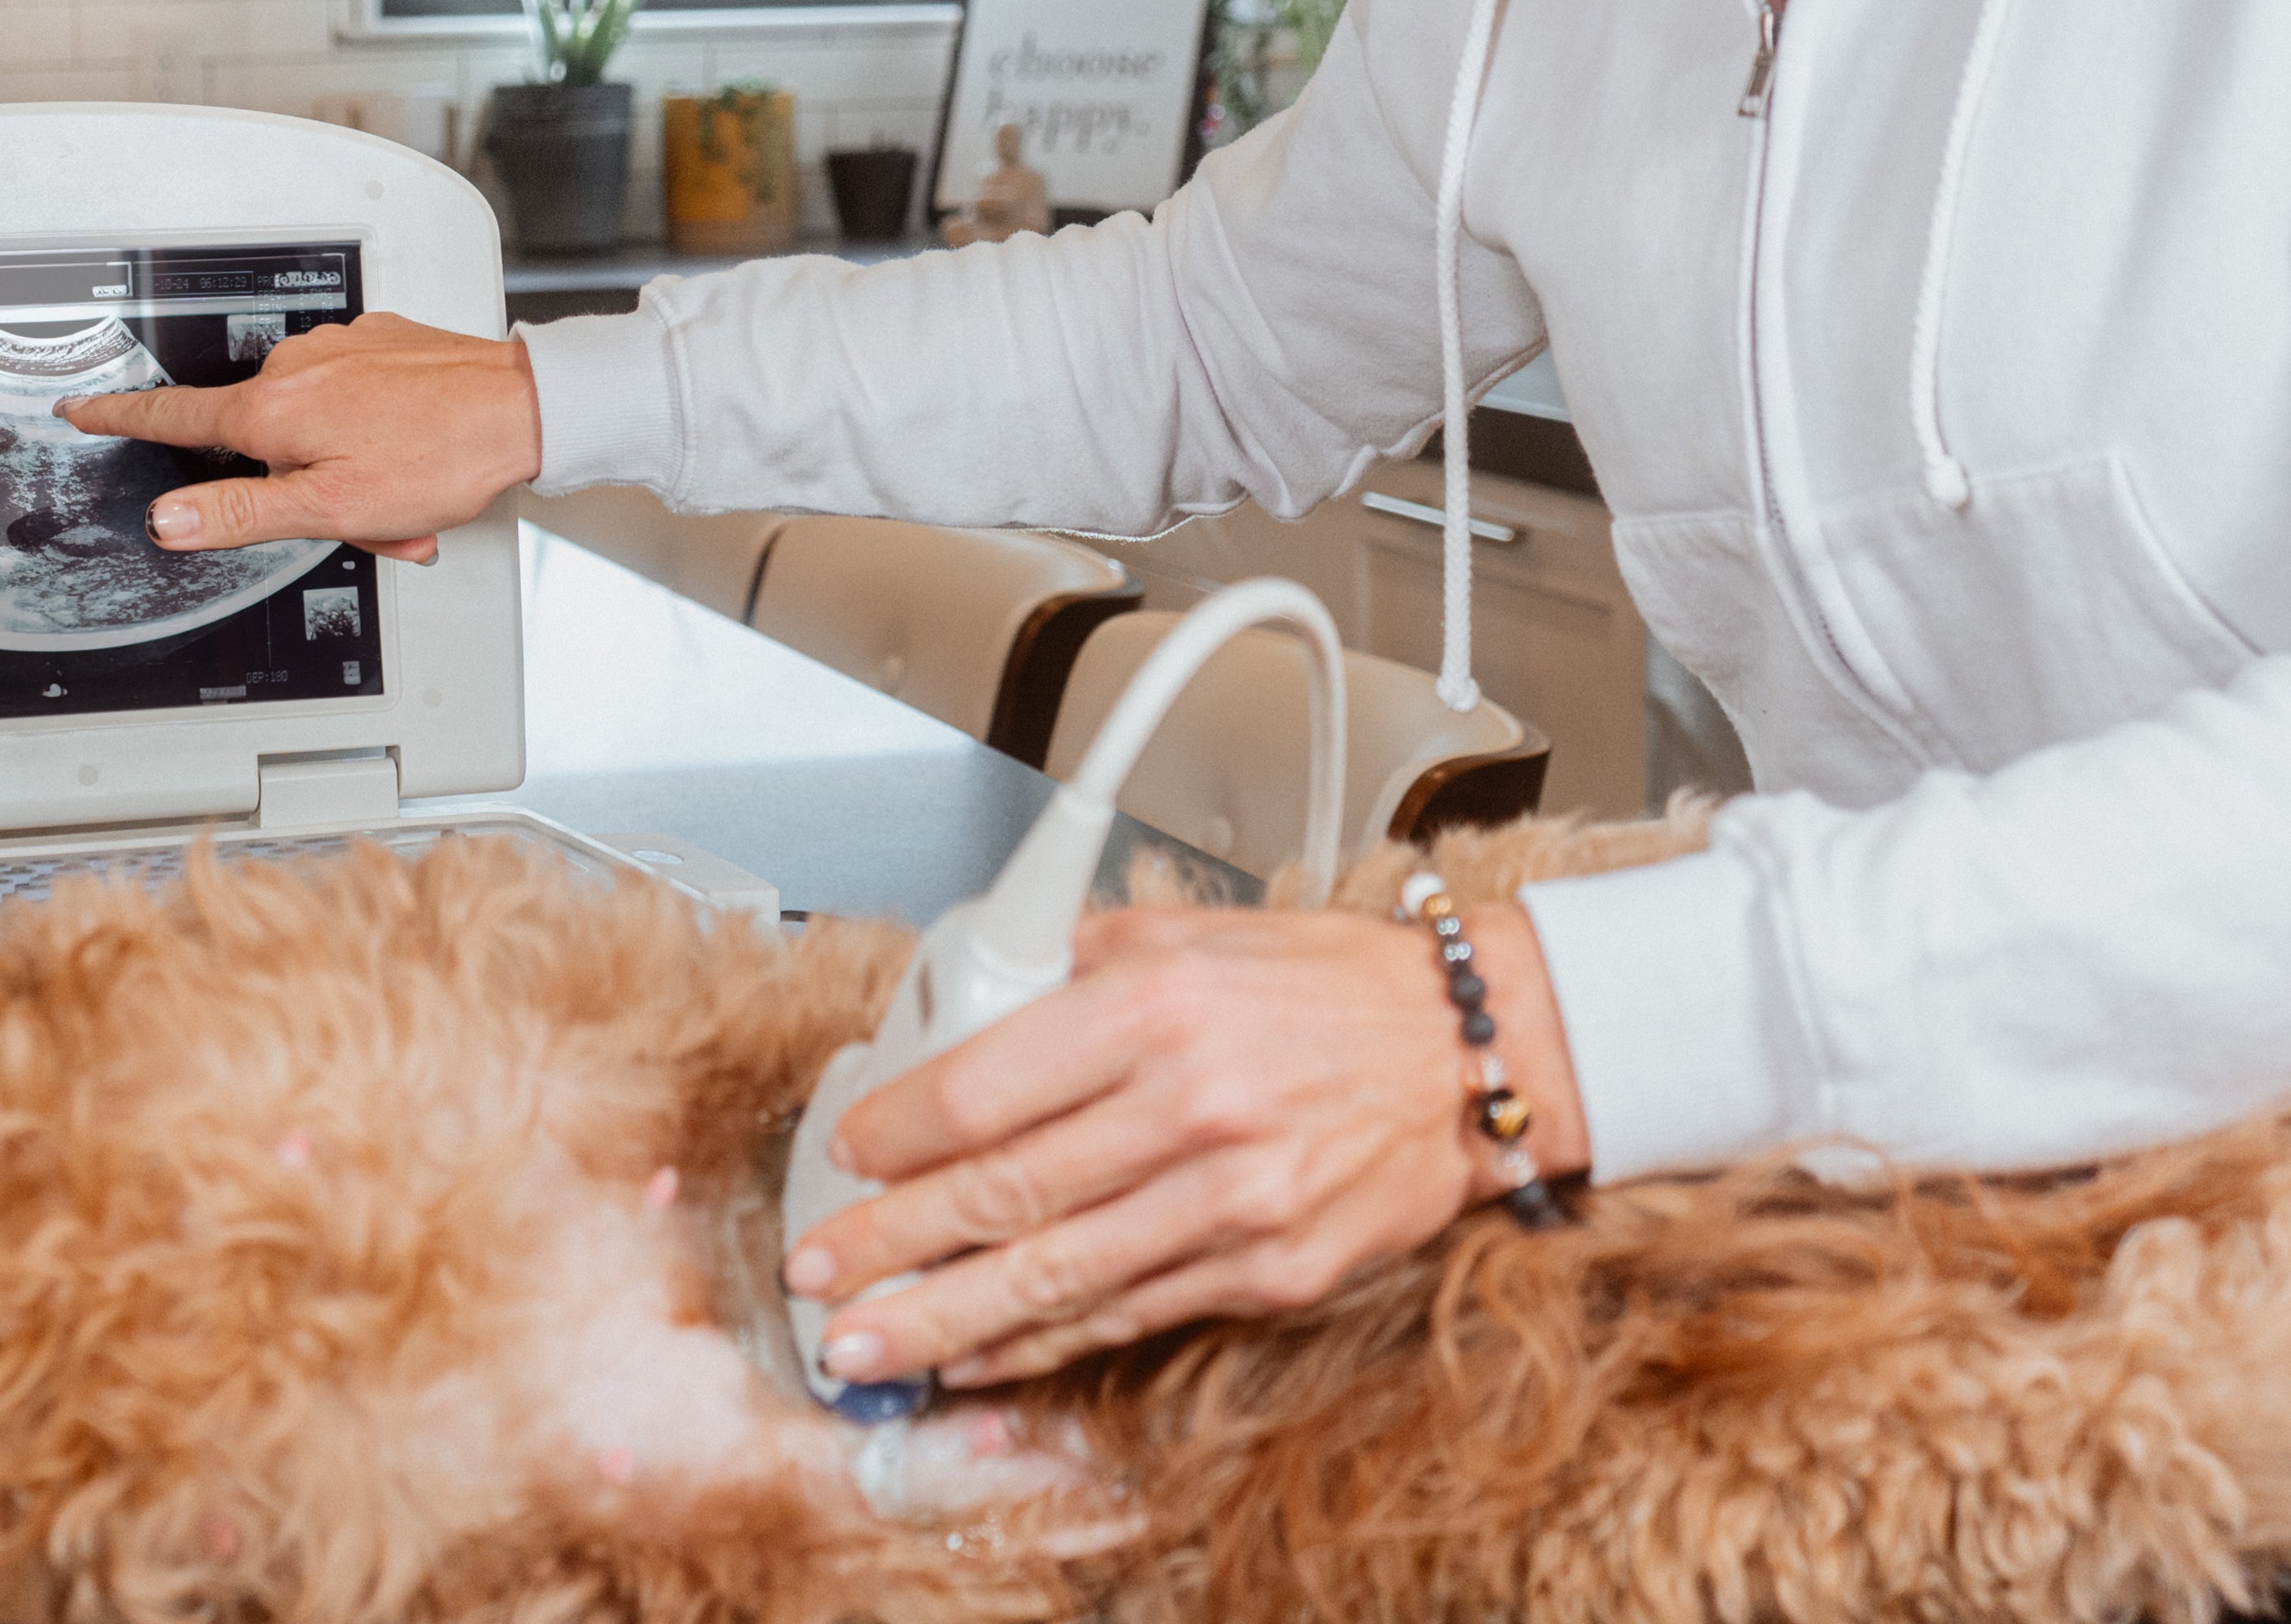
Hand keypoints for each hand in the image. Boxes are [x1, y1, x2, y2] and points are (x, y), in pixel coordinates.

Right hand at [59, 312, 542, 566]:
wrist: (524, 407)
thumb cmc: (440, 455)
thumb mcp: (332, 508)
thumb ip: (243, 513)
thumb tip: (169, 519)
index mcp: (274, 411)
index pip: (174, 416)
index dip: (120, 416)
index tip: (80, 407)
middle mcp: (298, 366)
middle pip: (262, 441)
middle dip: (300, 488)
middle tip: (362, 522)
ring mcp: (340, 348)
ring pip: (316, 427)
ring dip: (349, 470)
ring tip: (403, 502)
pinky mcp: (378, 343)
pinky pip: (355, 401)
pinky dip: (376, 440)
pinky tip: (413, 463)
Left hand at [779, 898, 1587, 1385]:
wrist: (1471, 1054)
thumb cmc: (1329, 986)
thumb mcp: (1191, 934)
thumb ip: (1072, 964)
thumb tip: (966, 1005)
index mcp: (1156, 1007)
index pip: (987, 1086)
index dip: (899, 1131)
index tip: (852, 1153)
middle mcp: (1190, 1107)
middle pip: (1002, 1193)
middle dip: (891, 1243)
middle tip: (819, 1270)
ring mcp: (1231, 1202)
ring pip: (1054, 1275)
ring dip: (944, 1319)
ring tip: (868, 1341)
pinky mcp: (1269, 1271)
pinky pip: (1127, 1315)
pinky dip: (1043, 1344)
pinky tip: (980, 1355)